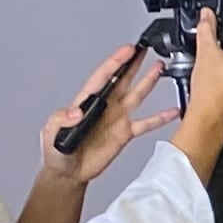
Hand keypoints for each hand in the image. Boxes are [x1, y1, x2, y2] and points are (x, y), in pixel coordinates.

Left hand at [39, 43, 168, 180]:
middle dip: (133, 64)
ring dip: (147, 82)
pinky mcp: (125, 133)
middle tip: (144, 49)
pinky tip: (171, 111)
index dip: (116, 62)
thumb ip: (62, 119)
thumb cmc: (57, 152)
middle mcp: (105, 107)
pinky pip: (146, 123)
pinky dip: (160, 118)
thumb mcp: (51, 132)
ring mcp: (117, 118)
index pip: (103, 77)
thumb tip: (77, 111)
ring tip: (159, 68)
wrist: (68, 173)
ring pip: (136, 95)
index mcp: (86, 102)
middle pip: (122, 80)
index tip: (127, 51)